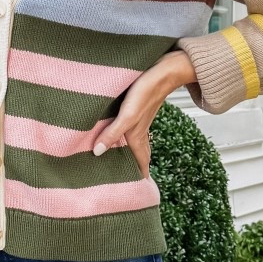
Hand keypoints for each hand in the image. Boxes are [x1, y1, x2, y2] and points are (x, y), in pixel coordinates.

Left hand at [92, 52, 196, 177]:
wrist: (165, 69)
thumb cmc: (147, 91)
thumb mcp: (128, 115)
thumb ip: (112, 133)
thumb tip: (97, 153)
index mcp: (138, 135)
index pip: (141, 162)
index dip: (141, 177)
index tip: (140, 192)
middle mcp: (139, 129)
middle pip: (138, 153)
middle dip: (134, 167)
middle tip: (126, 181)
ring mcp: (139, 118)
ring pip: (134, 140)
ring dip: (128, 150)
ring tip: (119, 160)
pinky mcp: (137, 106)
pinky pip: (130, 127)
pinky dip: (124, 133)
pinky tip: (117, 129)